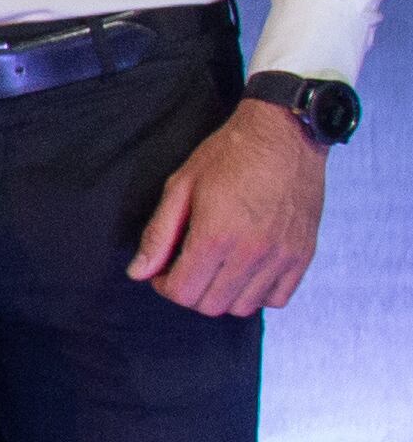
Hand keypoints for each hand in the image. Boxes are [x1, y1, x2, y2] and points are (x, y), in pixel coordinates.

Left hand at [128, 98, 326, 315]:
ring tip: (215, 268)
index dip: (164, 285)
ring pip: (243, 307)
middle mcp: (252, 252)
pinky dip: (257, 294)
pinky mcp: (304, 254)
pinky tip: (245, 271)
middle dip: (190, 291)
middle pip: (211, 305)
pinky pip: (277, 299)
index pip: (182, 292)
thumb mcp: (181, 186)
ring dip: (222, 295)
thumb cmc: (228, 155)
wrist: (285, 134)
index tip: (163, 270)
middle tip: (186, 267)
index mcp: (216, 236)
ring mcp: (282, 256)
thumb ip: (159, 234)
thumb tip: (138, 272)